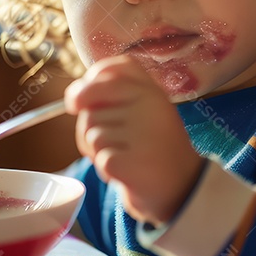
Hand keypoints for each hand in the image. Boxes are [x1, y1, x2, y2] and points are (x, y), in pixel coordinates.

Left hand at [65, 55, 204, 224]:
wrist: (182, 187)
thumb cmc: (153, 146)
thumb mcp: (143, 110)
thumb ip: (111, 95)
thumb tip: (74, 98)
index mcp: (151, 90)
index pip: (112, 69)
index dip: (90, 83)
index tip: (85, 102)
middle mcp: (149, 106)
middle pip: (89, 108)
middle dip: (90, 128)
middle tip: (110, 141)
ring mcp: (143, 134)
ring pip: (92, 135)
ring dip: (99, 152)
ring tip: (124, 156)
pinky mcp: (133, 163)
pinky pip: (100, 159)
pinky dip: (107, 170)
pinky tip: (127, 172)